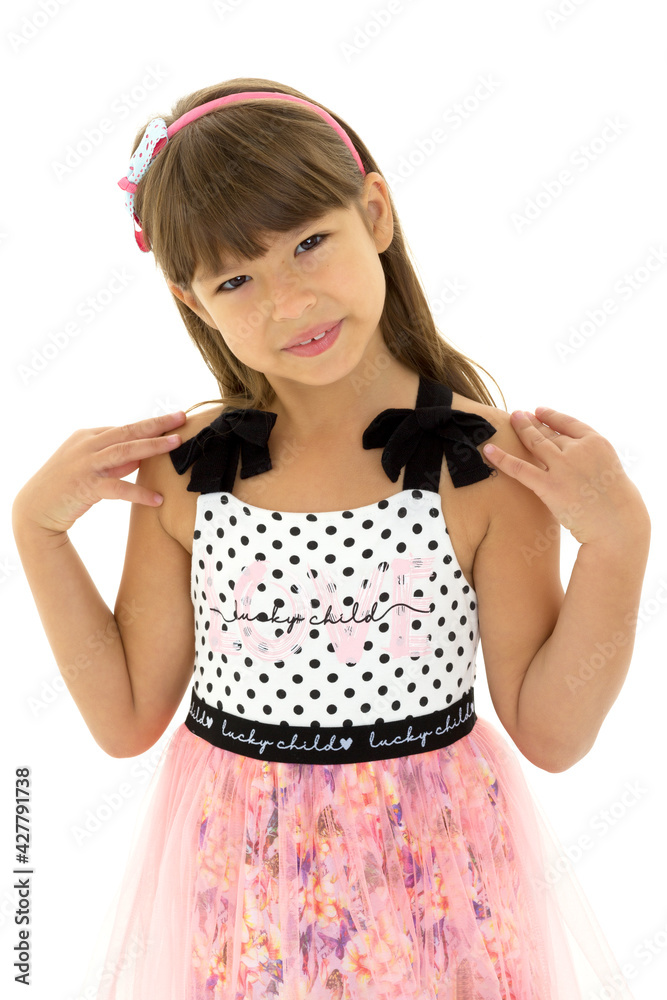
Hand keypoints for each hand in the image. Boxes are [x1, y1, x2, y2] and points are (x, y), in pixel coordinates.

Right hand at [12, 411, 186, 535]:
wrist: (36, 508)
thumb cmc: (66, 487)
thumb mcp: (92, 467)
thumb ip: (115, 461)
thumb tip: (141, 457)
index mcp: (88, 436)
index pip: (124, 428)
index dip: (150, 424)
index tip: (173, 419)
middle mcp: (86, 445)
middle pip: (128, 431)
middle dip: (156, 424)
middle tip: (181, 418)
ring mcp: (85, 464)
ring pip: (124, 451)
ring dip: (152, 446)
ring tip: (176, 444)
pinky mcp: (85, 486)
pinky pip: (117, 488)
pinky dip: (138, 492)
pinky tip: (157, 499)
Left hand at [482, 408, 649, 545]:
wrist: (617, 523)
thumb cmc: (613, 502)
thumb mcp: (606, 470)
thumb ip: (588, 459)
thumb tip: (565, 454)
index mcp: (596, 442)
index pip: (569, 423)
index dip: (551, 416)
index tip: (538, 411)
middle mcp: (578, 449)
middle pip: (549, 433)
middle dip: (531, 423)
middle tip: (518, 414)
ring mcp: (563, 466)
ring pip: (535, 442)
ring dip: (520, 428)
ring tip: (509, 420)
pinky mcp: (548, 485)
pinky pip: (519, 468)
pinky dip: (501, 458)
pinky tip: (488, 450)